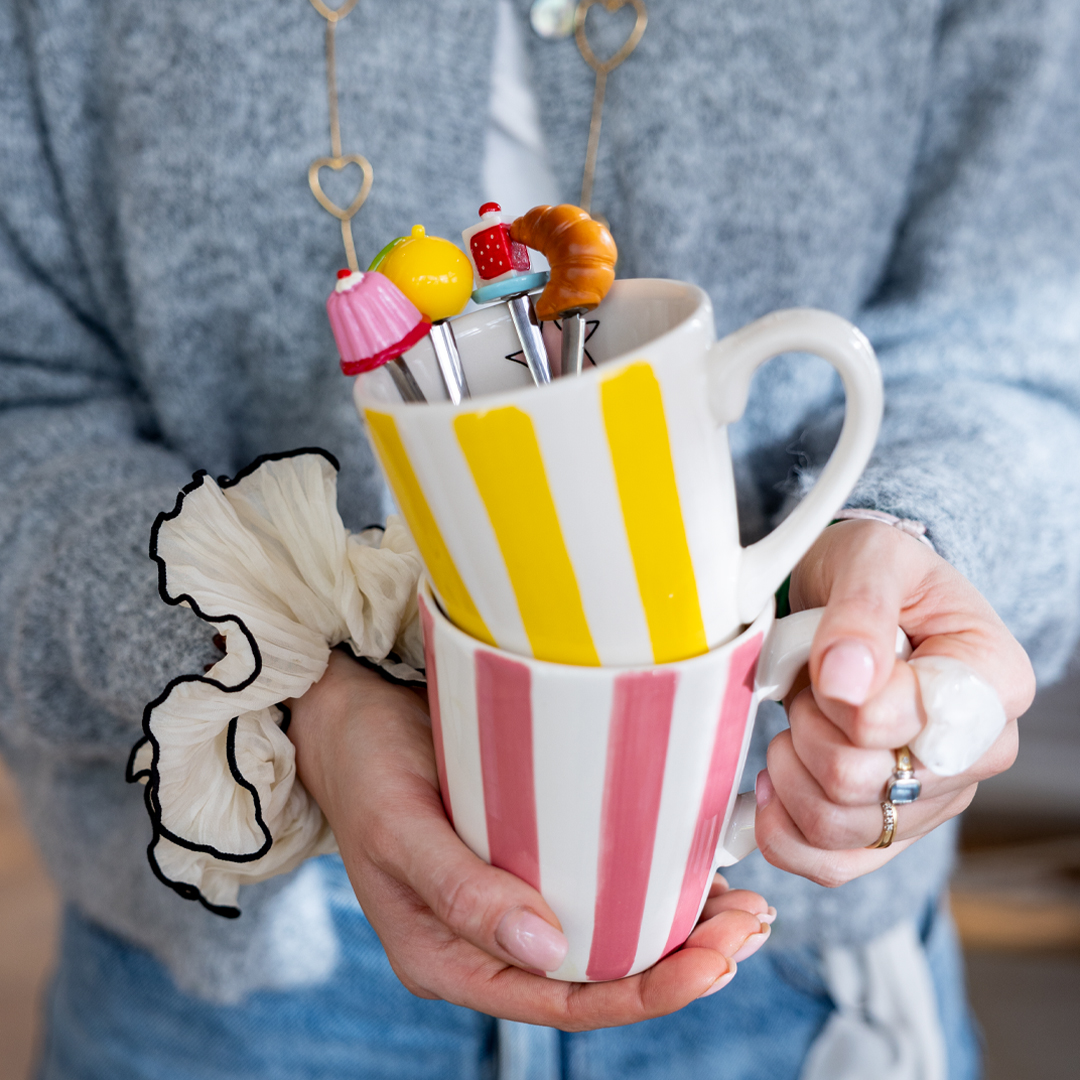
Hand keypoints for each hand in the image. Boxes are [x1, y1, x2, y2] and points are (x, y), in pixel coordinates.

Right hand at [287, 650, 772, 1029]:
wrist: (346, 716)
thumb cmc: (364, 766)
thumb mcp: (398, 826)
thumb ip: (461, 892)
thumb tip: (547, 950)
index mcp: (448, 958)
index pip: (560, 1001)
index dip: (644, 993)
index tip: (713, 963)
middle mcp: (488, 941)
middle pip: (597, 977)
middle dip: (682, 963)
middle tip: (752, 926)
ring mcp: (510, 900)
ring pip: (606, 937)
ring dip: (678, 929)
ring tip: (747, 909)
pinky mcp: (526, 855)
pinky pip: (597, 886)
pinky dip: (651, 885)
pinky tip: (699, 872)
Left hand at [755, 518, 1034, 886]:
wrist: (859, 599)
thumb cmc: (876, 574)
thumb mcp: (870, 560)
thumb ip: (861, 611)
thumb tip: (846, 680)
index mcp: (992, 681)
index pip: (909, 724)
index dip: (845, 699)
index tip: (832, 660)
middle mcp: (977, 752)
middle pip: (861, 781)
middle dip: (807, 725)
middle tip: (810, 685)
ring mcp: (934, 798)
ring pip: (837, 826)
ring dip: (789, 770)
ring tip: (797, 719)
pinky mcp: (891, 829)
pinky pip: (831, 864)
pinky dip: (782, 829)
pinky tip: (773, 782)